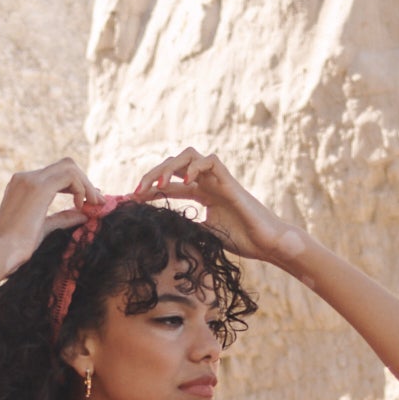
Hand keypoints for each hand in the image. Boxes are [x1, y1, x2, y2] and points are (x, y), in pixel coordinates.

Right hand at [0, 158, 94, 271]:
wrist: (2, 253)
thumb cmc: (18, 247)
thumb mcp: (45, 227)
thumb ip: (63, 217)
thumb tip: (85, 214)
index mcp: (22, 185)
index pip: (56, 174)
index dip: (76, 184)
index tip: (90, 200)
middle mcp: (24, 177)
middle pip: (65, 165)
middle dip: (85, 181)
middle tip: (98, 200)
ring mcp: (30, 179)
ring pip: (69, 167)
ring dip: (86, 184)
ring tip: (95, 203)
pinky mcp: (39, 187)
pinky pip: (70, 176)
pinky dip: (82, 188)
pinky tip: (82, 205)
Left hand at [134, 148, 309, 271]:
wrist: (266, 243)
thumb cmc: (242, 240)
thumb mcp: (205, 234)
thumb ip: (187, 225)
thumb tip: (162, 228)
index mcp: (202, 194)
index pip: (170, 186)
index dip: (150, 189)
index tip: (131, 199)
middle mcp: (208, 182)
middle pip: (174, 166)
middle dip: (153, 174)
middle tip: (138, 191)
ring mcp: (218, 179)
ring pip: (189, 156)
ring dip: (169, 167)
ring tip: (158, 184)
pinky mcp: (230, 180)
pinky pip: (210, 160)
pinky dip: (194, 167)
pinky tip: (183, 183)